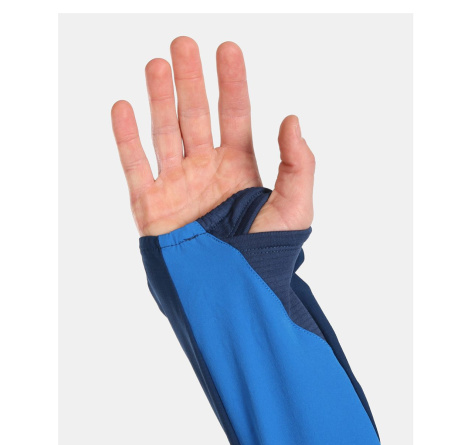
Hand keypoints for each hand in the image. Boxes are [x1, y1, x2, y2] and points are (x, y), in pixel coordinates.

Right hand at [111, 37, 315, 235]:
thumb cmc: (266, 254)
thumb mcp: (295, 208)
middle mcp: (206, 170)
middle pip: (196, 116)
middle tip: (184, 44)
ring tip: (156, 64)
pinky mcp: (150, 205)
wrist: (231, 293)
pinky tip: (123, 107)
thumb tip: (292, 118)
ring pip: (164, 132)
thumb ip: (299, 165)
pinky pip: (135, 165)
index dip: (232, 82)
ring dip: (158, 99)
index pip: (235, 115)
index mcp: (239, 168)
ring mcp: (176, 185)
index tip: (228, 48)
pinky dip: (126, 138)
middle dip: (190, 80)